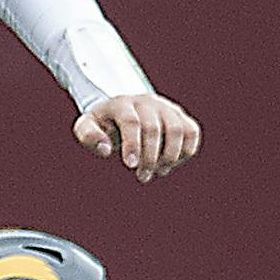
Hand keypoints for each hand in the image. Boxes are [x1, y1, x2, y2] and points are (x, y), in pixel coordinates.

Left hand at [74, 93, 200, 182]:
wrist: (125, 110)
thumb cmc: (104, 124)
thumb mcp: (87, 125)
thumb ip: (88, 135)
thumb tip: (105, 149)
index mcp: (122, 103)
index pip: (131, 122)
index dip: (132, 144)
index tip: (131, 166)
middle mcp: (147, 102)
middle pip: (154, 128)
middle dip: (150, 157)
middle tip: (143, 177)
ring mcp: (167, 107)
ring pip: (178, 130)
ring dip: (170, 156)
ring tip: (159, 172)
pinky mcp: (181, 116)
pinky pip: (192, 132)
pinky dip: (186, 151)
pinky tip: (171, 164)